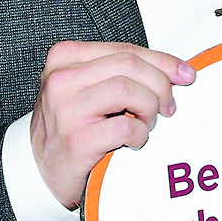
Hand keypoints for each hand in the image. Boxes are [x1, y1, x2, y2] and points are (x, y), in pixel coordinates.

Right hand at [30, 41, 193, 209]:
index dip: (162, 61)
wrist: (37, 170)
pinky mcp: (76, 140)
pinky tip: (134, 140)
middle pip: (129, 66)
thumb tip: (172, 71)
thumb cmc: (68, 127)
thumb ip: (118, 74)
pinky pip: (125, 127)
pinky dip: (140, 134)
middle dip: (160, 85)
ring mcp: (66, 109)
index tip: (183, 73)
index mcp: (65, 59)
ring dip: (149, 109)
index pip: (124, 50)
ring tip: (147, 122)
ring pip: (128, 90)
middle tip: (167, 106)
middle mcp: (62, 80)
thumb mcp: (85, 89)